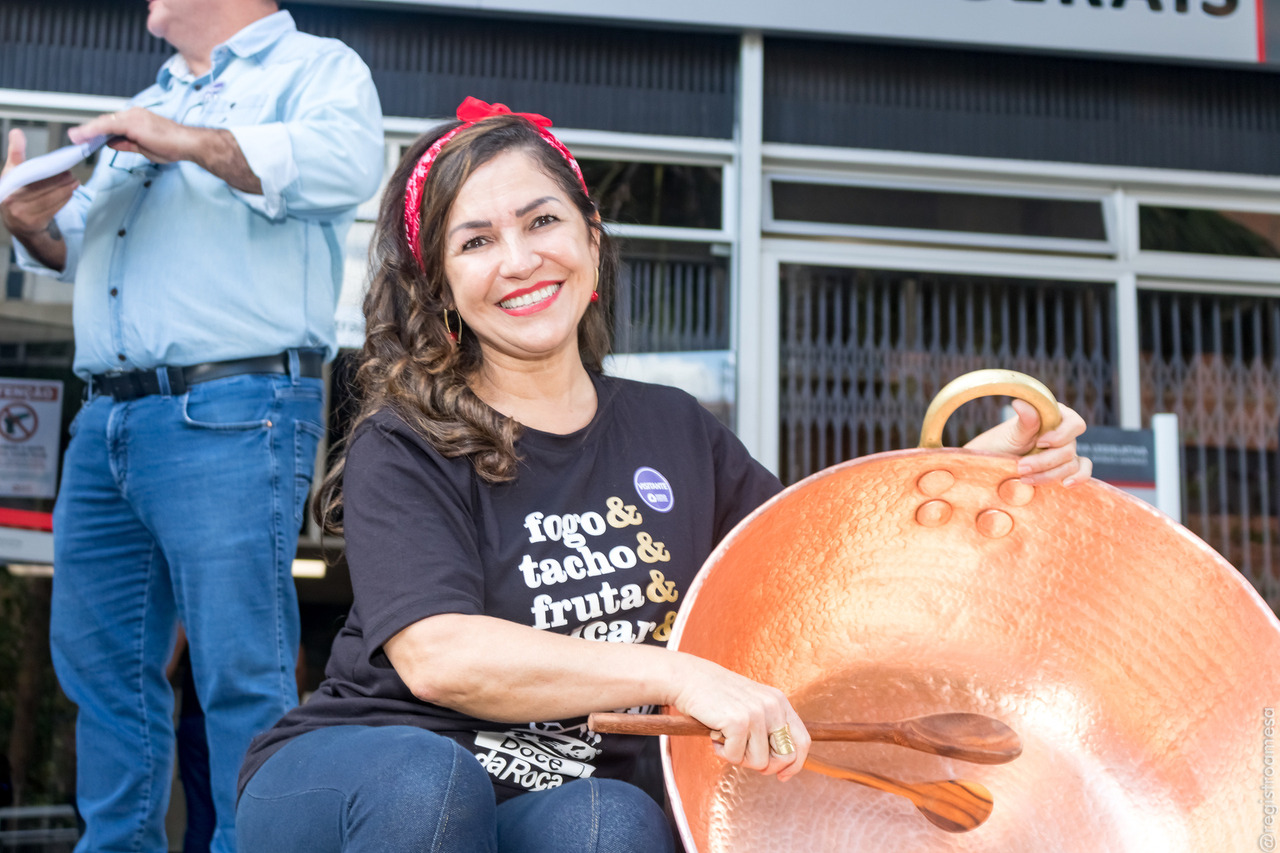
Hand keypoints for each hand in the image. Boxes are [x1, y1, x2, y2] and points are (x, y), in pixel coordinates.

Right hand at [1, 129, 77, 238]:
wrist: (17, 222)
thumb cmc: (16, 191)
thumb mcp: (12, 171)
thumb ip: (15, 152)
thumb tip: (16, 132)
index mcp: (6, 186)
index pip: (25, 176)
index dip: (42, 172)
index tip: (59, 166)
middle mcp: (11, 201)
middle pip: (40, 188)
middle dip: (58, 181)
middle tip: (71, 174)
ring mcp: (22, 214)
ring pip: (48, 199)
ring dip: (64, 190)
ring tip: (74, 181)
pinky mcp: (33, 223)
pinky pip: (52, 209)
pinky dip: (63, 200)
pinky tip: (70, 192)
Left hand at [69, 107, 197, 164]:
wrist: (188, 144)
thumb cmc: (173, 146)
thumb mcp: (144, 148)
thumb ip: (125, 144)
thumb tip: (110, 143)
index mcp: (137, 119)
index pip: (112, 124)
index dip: (98, 132)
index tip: (86, 138)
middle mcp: (133, 114)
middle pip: (106, 121)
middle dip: (89, 130)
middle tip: (74, 138)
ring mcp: (132, 117)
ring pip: (103, 122)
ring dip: (86, 130)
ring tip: (73, 137)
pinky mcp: (130, 123)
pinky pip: (106, 126)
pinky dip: (91, 131)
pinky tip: (81, 136)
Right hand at [670, 655, 810, 781]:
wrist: (688, 679)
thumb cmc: (717, 697)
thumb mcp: (752, 705)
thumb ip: (769, 727)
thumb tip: (782, 764)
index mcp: (779, 701)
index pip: (802, 741)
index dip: (794, 764)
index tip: (782, 776)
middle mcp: (772, 706)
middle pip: (785, 757)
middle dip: (765, 766)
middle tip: (743, 755)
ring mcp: (756, 713)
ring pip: (759, 762)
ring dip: (738, 757)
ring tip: (725, 737)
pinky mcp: (737, 722)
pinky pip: (735, 757)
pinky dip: (722, 752)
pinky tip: (714, 734)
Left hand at [965, 398, 1091, 486]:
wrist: (993, 462)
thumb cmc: (1002, 443)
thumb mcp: (1011, 433)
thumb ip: (1024, 422)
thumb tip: (1020, 402)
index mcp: (1054, 416)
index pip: (1074, 423)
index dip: (1061, 435)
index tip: (1040, 442)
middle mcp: (1064, 433)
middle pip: (1069, 449)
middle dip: (1044, 461)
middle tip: (1020, 467)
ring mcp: (1066, 451)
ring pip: (1071, 464)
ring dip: (1048, 474)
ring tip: (1024, 478)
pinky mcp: (1065, 467)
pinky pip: (1081, 471)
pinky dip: (1079, 477)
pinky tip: (1066, 484)